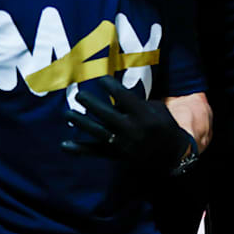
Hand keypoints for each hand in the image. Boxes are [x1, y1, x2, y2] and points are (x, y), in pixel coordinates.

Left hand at [62, 75, 192, 174]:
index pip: (124, 97)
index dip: (112, 87)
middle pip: (106, 114)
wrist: (170, 154)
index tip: (101, 79)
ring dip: (81, 122)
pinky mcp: (115, 155)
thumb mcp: (157, 110)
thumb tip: (115, 99)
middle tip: (79, 94)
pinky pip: (95, 152)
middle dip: (91, 103)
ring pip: (97, 131)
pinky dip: (79, 149)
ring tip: (67, 113)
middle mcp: (132, 128)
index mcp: (144, 115)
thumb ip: (137, 103)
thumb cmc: (163, 125)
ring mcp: (122, 143)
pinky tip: (64, 145)